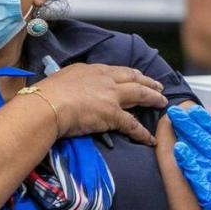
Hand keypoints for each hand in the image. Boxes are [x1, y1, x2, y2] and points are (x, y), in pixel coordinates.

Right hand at [39, 63, 167, 144]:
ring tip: (162, 103)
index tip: (137, 76)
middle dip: (148, 82)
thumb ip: (75, 81)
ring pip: (140, 94)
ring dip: (153, 98)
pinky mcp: (113, 114)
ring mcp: (112, 96)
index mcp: (93, 70)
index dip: (130, 74)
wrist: (47, 105)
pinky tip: (150, 139)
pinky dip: (143, 133)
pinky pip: (133, 125)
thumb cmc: (47, 94)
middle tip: (158, 86)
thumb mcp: (63, 78)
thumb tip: (74, 86)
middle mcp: (106, 80)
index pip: (117, 71)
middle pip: (134, 78)